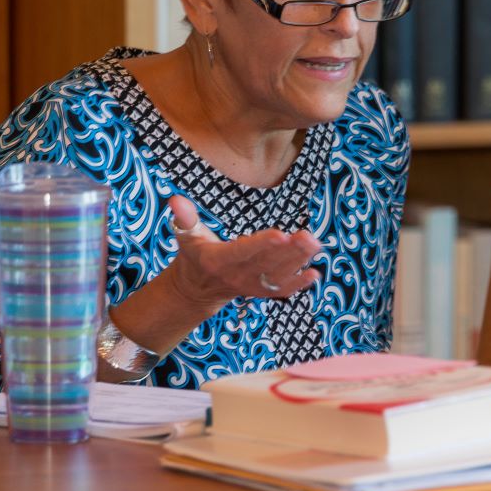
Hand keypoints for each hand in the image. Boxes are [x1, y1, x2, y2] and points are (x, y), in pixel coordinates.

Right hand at [165, 195, 322, 306]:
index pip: (243, 251)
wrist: (196, 288)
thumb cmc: (193, 254)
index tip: (281, 234)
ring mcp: (250, 285)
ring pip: (278, 275)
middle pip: (266, 263)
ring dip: (299, 261)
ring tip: (316, 244)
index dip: (262, 244)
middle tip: (309, 236)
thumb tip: (175, 198)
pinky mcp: (260, 291)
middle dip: (290, 250)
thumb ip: (184, 218)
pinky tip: (315, 273)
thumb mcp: (186, 235)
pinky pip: (281, 290)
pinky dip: (299, 284)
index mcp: (218, 260)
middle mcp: (236, 275)